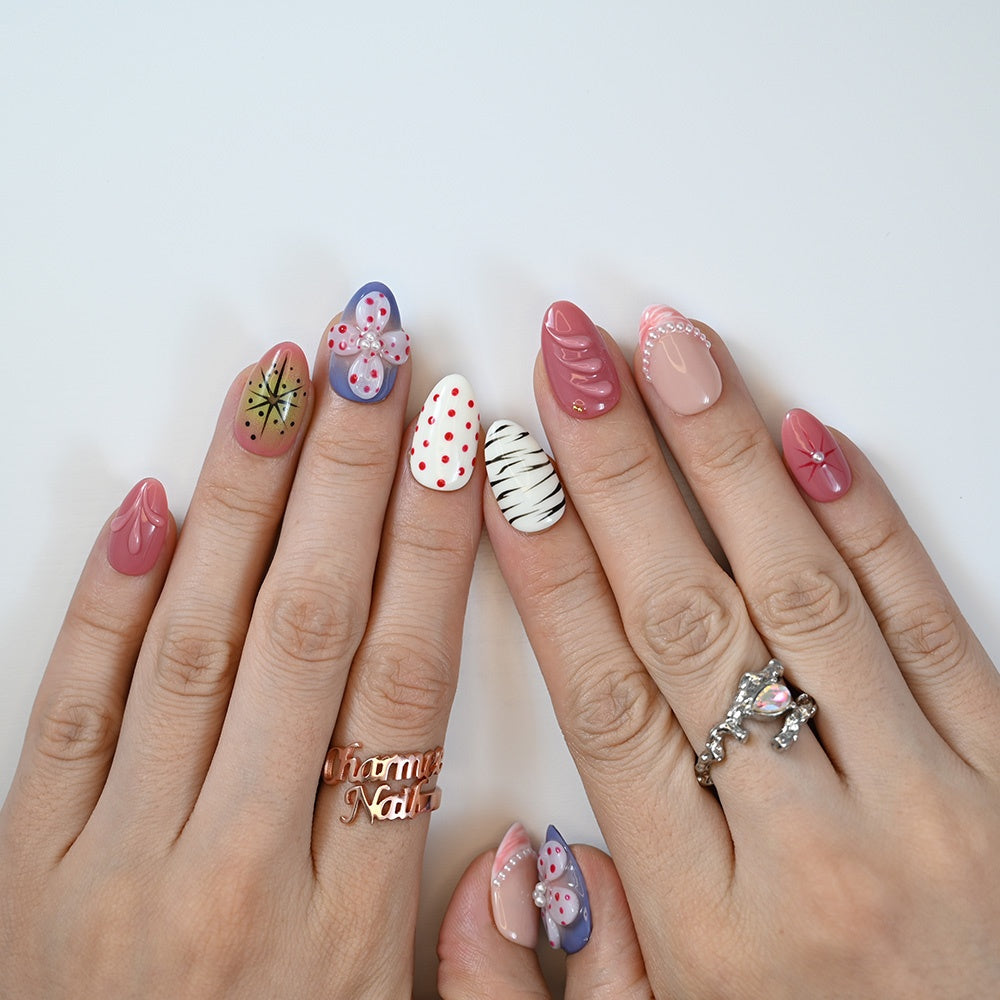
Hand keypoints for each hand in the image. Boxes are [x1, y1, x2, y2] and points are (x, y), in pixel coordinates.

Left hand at [0, 284, 482, 998]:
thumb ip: (487, 981)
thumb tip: (528, 857)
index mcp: (347, 930)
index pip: (408, 686)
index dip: (437, 546)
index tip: (458, 442)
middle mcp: (235, 876)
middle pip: (311, 631)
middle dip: (350, 475)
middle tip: (375, 360)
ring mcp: (117, 865)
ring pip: (199, 642)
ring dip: (248, 497)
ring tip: (283, 385)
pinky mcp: (27, 869)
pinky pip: (70, 712)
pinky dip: (108, 602)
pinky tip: (152, 505)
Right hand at [440, 300, 999, 997]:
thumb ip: (568, 981)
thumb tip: (515, 861)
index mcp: (707, 927)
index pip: (600, 699)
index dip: (542, 566)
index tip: (503, 469)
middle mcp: (811, 852)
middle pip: (684, 620)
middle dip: (616, 472)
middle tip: (573, 364)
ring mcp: (926, 804)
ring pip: (800, 595)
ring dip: (724, 460)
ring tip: (670, 356)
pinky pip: (928, 627)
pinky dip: (866, 523)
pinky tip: (807, 438)